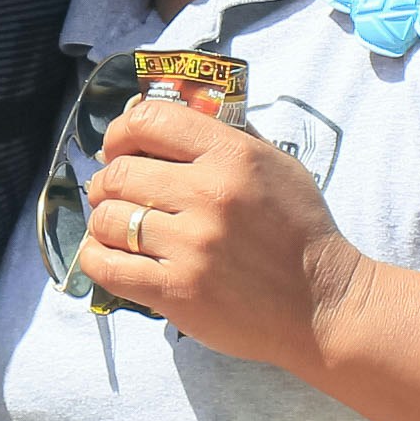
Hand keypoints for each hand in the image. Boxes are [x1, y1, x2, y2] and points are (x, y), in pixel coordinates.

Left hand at [75, 97, 362, 372]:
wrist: (323, 305)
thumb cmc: (299, 232)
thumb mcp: (276, 165)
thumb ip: (223, 137)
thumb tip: (159, 115)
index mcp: (232, 156)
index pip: (147, 121)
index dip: (120, 133)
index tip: (118, 148)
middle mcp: (208, 195)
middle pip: (118, 172)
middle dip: (107, 181)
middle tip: (114, 194)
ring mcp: (190, 246)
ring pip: (108, 219)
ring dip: (104, 221)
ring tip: (118, 227)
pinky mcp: (177, 292)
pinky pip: (106, 266)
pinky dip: (96, 257)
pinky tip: (108, 255)